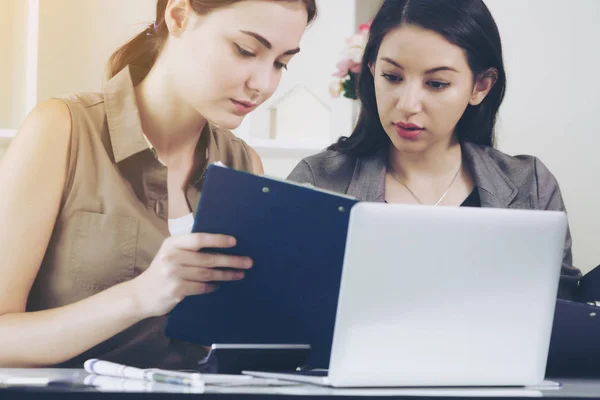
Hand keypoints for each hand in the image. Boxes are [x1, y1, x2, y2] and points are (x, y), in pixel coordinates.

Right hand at [128, 233, 252, 317]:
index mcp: (172, 243)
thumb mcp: (170, 253)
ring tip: (240, 274)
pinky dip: (212, 287)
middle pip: (208, 258)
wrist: (140, 295)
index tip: (235, 242)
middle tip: (248, 262)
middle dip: (231, 260)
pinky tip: (219, 286)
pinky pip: (202, 288)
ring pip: (208, 274)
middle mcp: (172, 257)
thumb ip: (188, 248)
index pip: (199, 239)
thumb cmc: (161, 271)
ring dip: (226, 274)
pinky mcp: (176, 290)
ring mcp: (173, 274)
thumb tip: (221, 244)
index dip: (218, 240)